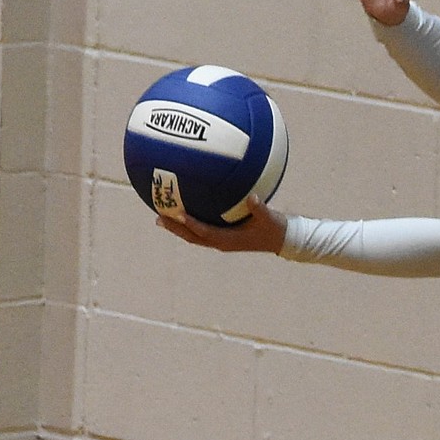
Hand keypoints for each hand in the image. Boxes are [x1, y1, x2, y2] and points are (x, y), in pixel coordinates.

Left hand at [156, 193, 286, 253]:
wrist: (281, 239)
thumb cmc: (275, 228)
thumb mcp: (269, 218)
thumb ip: (259, 208)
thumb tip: (252, 197)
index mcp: (228, 240)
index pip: (204, 232)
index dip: (190, 224)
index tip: (177, 214)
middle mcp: (221, 242)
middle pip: (192, 237)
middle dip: (175, 228)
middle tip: (158, 218)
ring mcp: (221, 241)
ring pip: (194, 236)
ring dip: (178, 228)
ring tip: (162, 218)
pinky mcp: (223, 236)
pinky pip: (202, 231)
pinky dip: (190, 223)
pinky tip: (183, 212)